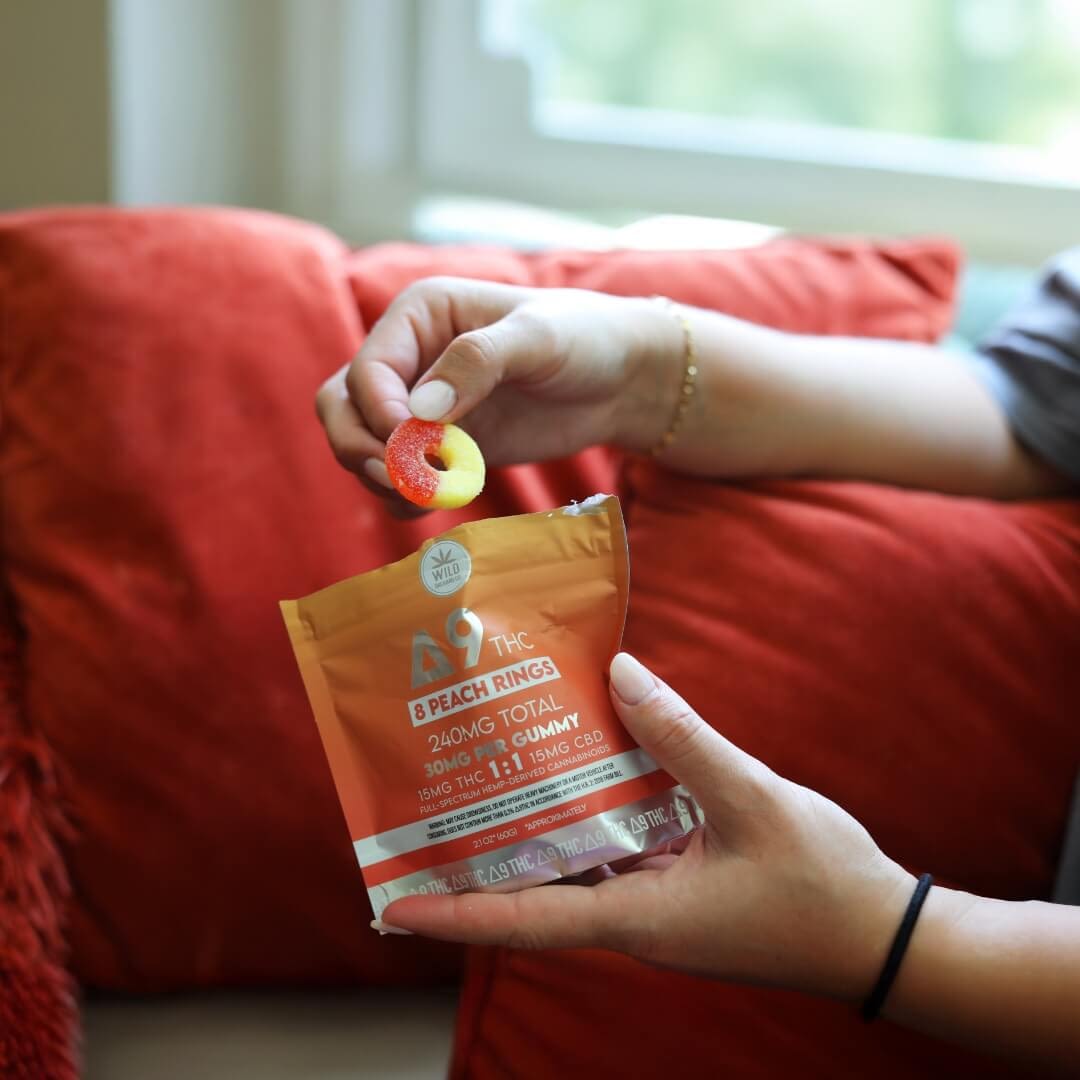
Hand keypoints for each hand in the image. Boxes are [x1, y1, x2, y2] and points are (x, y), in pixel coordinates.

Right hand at [316, 278, 679, 507]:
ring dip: (381, 478)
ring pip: (360, 446)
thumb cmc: (585, 339)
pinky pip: (395, 478)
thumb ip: (478, 362)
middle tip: (400, 480)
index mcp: (419, 315)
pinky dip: (403, 497)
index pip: (367, 370)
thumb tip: (419, 409)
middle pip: (342, 409)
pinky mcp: (439, 447)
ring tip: (432, 493)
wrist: (620, 380)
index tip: (410, 446)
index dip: (378, 413)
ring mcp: (419, 406)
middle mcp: (408, 358)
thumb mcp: (539, 338)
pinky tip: (439, 501)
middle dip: (360, 448)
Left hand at [380, 653, 915, 1001]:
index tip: (390, 902)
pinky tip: (582, 776)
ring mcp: (659, 909)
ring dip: (534, 839)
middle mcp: (635, 920)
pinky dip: (592, 822)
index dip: (453, 914)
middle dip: (479, 866)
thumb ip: (683, 737)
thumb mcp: (751, 800)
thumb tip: (618, 673)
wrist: (883, 938)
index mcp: (639, 919)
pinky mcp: (682, 892)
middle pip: (535, 896)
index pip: (524, 921)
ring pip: (576, 872)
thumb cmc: (822, 886)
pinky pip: (619, 856)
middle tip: (429, 821)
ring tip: (488, 790)